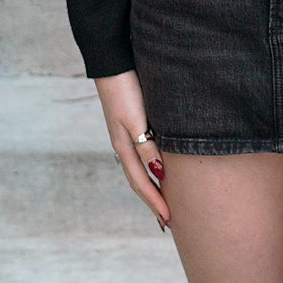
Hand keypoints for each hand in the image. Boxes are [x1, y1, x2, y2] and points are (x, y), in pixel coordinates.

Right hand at [94, 69, 171, 230]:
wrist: (113, 61)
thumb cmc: (125, 89)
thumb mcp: (136, 119)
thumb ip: (146, 145)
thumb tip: (159, 174)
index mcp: (124, 146)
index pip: (141, 182)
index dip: (155, 202)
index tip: (169, 221)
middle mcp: (124, 144)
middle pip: (139, 180)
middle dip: (152, 201)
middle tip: (167, 221)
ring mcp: (125, 134)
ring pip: (140, 168)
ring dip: (151, 187)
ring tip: (163, 201)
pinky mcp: (131, 122)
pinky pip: (142, 154)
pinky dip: (150, 168)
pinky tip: (158, 168)